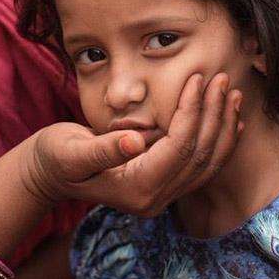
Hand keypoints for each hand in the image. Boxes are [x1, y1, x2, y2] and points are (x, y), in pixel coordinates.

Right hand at [22, 73, 241, 214]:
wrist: (47, 174)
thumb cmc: (55, 158)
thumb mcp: (72, 151)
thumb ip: (104, 148)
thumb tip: (134, 139)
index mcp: (137, 191)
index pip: (178, 148)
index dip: (191, 112)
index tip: (196, 79)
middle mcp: (155, 199)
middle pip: (199, 156)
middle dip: (214, 115)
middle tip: (222, 79)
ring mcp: (161, 196)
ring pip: (206, 163)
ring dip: (222, 127)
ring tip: (231, 93)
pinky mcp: (163, 186)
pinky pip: (201, 167)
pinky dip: (218, 142)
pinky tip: (230, 120)